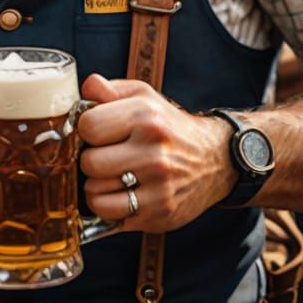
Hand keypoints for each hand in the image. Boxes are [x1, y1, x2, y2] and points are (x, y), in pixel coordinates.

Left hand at [77, 74, 235, 232]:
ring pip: (95, 194)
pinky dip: (108, 206)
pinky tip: (120, 193)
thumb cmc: (169, 125)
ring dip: (96, 185)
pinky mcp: (160, 215)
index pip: (87, 126)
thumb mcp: (143, 96)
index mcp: (146, 117)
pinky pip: (110, 216)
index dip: (86, 129)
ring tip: (112, 174)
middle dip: (90, 158)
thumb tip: (87, 86)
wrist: (216, 159)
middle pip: (89, 163)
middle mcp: (154, 153)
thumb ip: (109, 89)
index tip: (97, 131)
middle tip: (105, 155)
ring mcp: (159, 188)